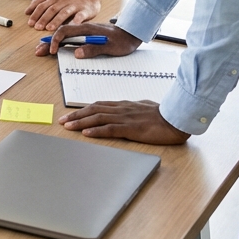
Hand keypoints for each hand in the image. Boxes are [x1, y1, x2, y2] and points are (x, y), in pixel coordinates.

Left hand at [25, 0, 101, 29]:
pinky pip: (80, 16)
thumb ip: (40, 3)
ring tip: (50, 28)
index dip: (35, 14)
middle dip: (43, 19)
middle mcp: (62, 1)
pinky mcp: (84, 10)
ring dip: (56, 20)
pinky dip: (76, 20)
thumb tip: (27, 12)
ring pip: (63, 13)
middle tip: (37, 27)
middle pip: (51, 9)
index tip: (30, 23)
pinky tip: (72, 25)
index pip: (42, 6)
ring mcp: (73, 5)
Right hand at [34, 22, 141, 58]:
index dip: (56, 40)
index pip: (66, 31)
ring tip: (43, 50)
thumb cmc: (122, 40)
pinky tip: (57, 47)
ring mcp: (85, 32)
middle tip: (38, 51)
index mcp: (87, 29)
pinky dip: (61, 43)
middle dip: (49, 42)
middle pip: (62, 34)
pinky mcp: (87, 36)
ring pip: (65, 36)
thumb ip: (93, 49)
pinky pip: (70, 38)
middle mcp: (84, 29)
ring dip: (53, 43)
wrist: (131, 34)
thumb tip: (77, 53)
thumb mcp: (110, 47)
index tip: (53, 51)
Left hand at [59, 100, 190, 143]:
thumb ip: (133, 109)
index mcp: (124, 105)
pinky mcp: (131, 128)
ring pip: (98, 118)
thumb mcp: (144, 108)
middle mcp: (121, 109)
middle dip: (76, 115)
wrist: (176, 118)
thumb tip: (128, 109)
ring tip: (68, 126)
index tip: (71, 114)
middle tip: (62, 121)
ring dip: (81, 122)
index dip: (83, 110)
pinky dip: (96, 130)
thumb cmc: (163, 115)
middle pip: (94, 110)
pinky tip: (86, 133)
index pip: (99, 106)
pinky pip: (110, 129)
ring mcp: (125, 118)